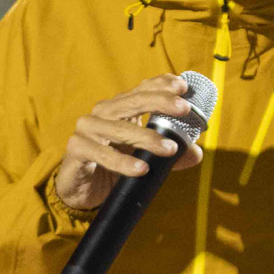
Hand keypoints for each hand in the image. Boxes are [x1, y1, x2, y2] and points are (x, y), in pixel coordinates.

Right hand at [55, 75, 203, 214]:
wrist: (83, 189)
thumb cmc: (114, 166)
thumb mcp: (145, 158)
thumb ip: (169, 154)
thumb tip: (197, 153)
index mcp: (120, 108)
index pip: (141, 89)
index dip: (161, 84)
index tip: (183, 86)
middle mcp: (103, 113)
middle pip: (132, 101)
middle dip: (160, 102)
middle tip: (184, 109)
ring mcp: (88, 129)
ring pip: (119, 129)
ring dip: (147, 138)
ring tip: (170, 149)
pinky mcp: (77, 149)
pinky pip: (101, 154)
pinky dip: (122, 162)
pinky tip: (141, 169)